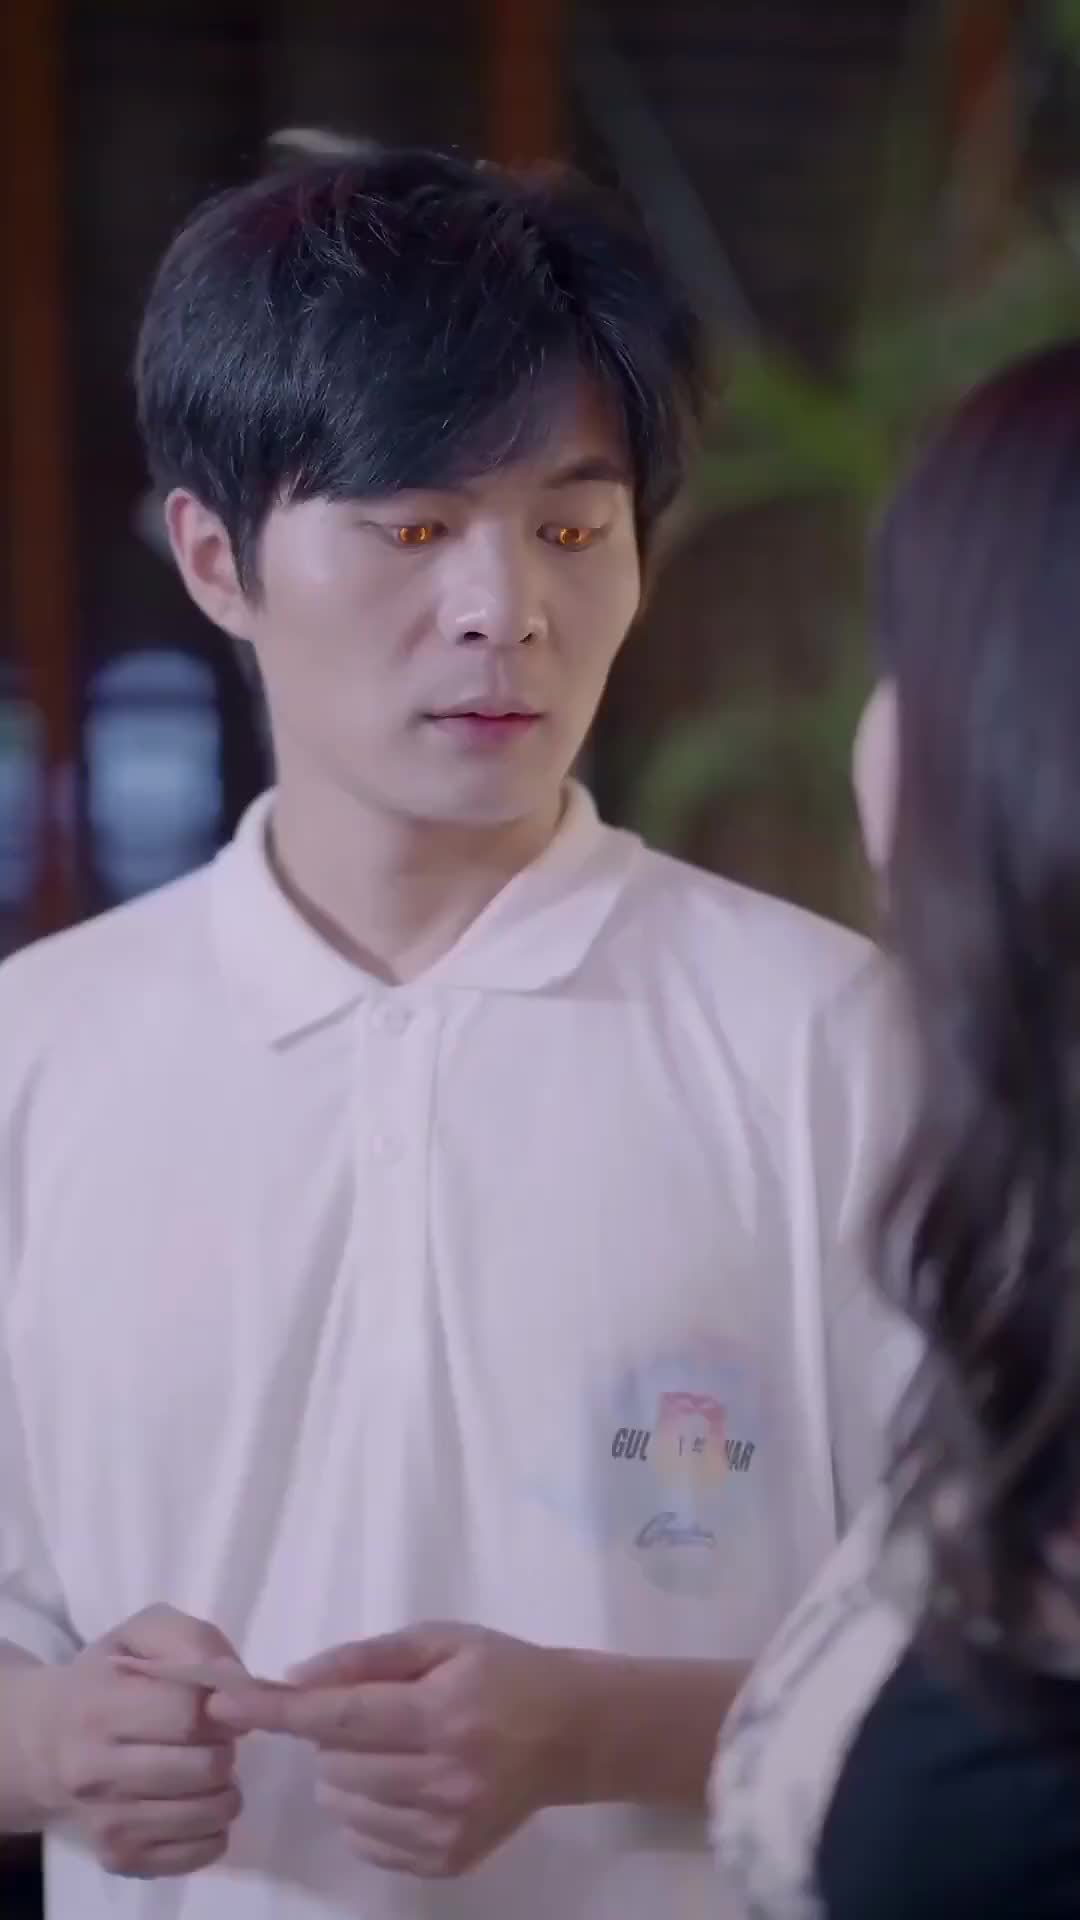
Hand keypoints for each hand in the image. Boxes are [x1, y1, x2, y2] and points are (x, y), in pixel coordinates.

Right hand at [23, 1604, 243, 1878]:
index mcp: (98, 1707)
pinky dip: (215, 1825)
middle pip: (205, 1767)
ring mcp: (106, 1824)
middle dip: (225, 1746)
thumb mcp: (141, 1634)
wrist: (42, 1743)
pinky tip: (195, 1800)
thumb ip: (193, 1641)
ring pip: (209, 1812)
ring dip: (225, 1786)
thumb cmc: (106, 1679)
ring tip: (205, 1767)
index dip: (223, 1705)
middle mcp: (95, 1773)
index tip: (220, 1703)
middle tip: (213, 1737)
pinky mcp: (121, 1860)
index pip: (189, 1713)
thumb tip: (239, 1684)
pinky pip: (202, 1851)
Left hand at [209, 1623, 575, 1877]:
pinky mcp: (447, 1861)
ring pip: (343, 1806)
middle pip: (334, 1765)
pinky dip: (367, 1810)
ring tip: (394, 1747)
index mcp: (441, 1714)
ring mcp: (446, 1828)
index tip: (223, 1704)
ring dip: (347, 1774)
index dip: (277, 1710)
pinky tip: (406, 1782)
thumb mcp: (441, 1640)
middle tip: (375, 1713)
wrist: (573, 1732)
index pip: (339, 1715)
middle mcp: (443, 1778)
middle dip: (333, 1735)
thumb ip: (367, 1657)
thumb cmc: (502, 1671)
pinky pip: (367, 1841)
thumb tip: (295, 1678)